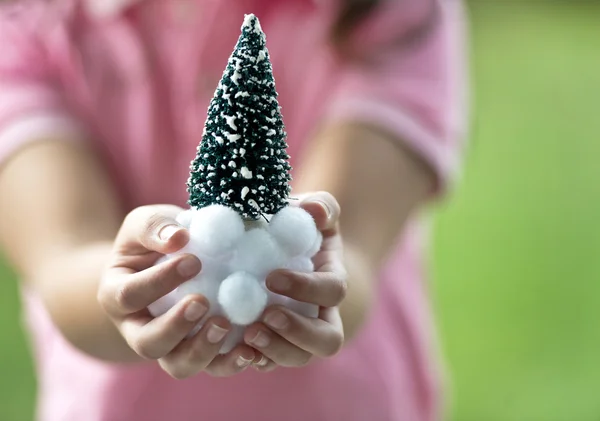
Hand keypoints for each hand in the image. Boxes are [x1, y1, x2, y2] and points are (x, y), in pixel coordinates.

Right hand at [97, 205, 256, 378]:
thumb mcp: (146, 223)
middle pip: (148, 343)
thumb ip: (155, 226)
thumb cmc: (154, 239)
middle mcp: (137, 328)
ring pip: (177, 365)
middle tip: (202, 303)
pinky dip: (229, 363)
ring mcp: (168, 346)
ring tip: (225, 326)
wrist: (164, 261)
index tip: (193, 261)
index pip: (130, 294)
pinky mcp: (197, 352)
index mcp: (117, 295)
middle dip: (175, 327)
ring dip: (202, 351)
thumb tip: (178, 237)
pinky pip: (210, 369)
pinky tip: (250, 350)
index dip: (159, 282)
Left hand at [244, 192, 346, 370]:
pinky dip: (253, 359)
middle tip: (265, 316)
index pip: (332, 291)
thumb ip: (321, 206)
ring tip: (247, 334)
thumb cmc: (299, 225)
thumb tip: (314, 210)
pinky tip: (234, 346)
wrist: (283, 248)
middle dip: (298, 332)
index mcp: (331, 281)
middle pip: (327, 340)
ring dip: (275, 350)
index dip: (307, 288)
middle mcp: (321, 314)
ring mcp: (298, 334)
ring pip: (298, 357)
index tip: (272, 277)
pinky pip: (269, 363)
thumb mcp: (314, 209)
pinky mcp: (273, 343)